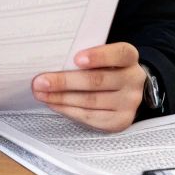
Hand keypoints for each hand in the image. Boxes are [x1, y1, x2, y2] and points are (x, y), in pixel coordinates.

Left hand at [30, 41, 145, 131]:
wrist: (125, 91)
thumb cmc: (106, 69)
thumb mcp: (103, 58)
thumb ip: (85, 57)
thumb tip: (52, 62)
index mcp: (130, 58)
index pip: (120, 53)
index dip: (99, 56)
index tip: (75, 59)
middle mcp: (133, 80)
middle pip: (98, 80)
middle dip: (65, 81)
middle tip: (40, 81)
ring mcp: (129, 102)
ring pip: (91, 100)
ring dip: (61, 98)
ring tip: (41, 93)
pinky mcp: (120, 121)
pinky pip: (90, 116)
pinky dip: (68, 110)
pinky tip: (54, 104)